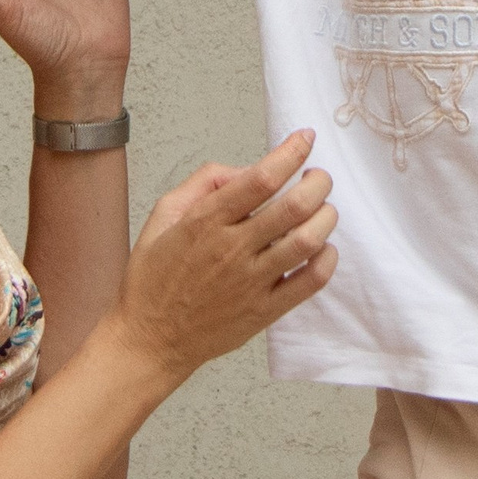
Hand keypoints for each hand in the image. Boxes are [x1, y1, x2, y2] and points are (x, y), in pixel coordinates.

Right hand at [103, 132, 337, 384]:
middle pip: (294, 206)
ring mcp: (251, 283)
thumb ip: (203, 183)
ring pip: (308, 241)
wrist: (149, 340)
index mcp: (205, 222)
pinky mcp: (265, 311)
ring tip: (324, 209)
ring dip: (326, 217)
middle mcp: (231, 250)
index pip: (261, 178)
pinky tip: (322, 248)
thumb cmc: (153, 280)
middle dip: (318, 182)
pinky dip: (327, 259)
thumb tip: (245, 170)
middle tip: (319, 177)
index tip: (305, 138)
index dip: (291, 152)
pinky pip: (310, 281)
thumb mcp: (162, 216)